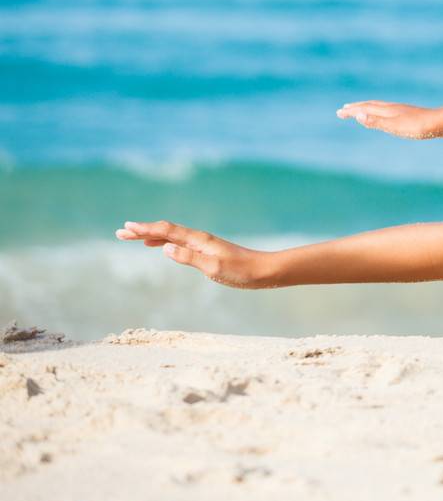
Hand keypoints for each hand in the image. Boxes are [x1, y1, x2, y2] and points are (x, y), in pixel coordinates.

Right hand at [116, 221, 267, 287]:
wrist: (265, 270)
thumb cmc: (242, 272)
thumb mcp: (214, 269)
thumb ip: (189, 258)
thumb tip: (164, 248)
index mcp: (199, 240)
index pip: (167, 231)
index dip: (145, 229)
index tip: (126, 228)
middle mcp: (200, 238)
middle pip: (166, 230)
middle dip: (143, 231)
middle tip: (120, 232)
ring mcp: (203, 244)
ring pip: (172, 235)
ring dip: (152, 235)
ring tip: (133, 237)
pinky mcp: (207, 251)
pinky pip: (180, 242)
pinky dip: (165, 241)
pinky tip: (160, 246)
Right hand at [336, 101, 442, 138]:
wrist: (441, 124)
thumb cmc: (418, 127)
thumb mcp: (394, 126)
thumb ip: (376, 121)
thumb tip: (357, 114)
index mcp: (388, 110)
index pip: (365, 108)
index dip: (351, 110)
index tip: (339, 112)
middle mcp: (394, 108)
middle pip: (372, 105)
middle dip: (357, 107)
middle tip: (345, 109)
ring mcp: (403, 111)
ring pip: (382, 108)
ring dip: (369, 109)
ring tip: (363, 112)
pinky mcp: (412, 116)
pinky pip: (391, 113)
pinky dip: (382, 114)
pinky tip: (388, 120)